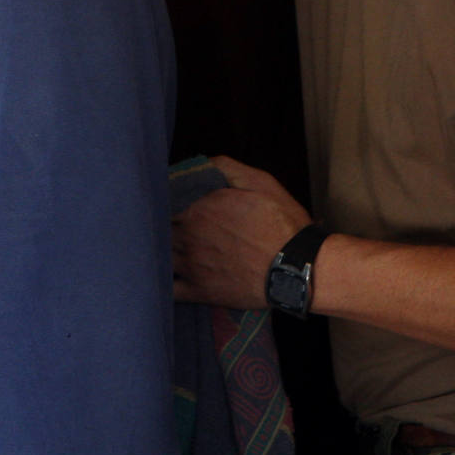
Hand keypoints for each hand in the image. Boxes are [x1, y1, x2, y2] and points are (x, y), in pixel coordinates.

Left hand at [171, 156, 312, 308]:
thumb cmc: (281, 222)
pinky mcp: (199, 291)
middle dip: (157, 225)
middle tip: (158, 224)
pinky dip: (161, 283)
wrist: (298, 268)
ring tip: (157, 248)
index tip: (164, 200)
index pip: (163, 201)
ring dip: (156, 251)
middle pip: (158, 228)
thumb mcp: (259, 181)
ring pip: (159, 256)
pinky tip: (161, 277)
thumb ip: (224, 167)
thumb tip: (200, 163)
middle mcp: (187, 236)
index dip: (162, 200)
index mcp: (197, 209)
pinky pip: (169, 290)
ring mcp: (191, 266)